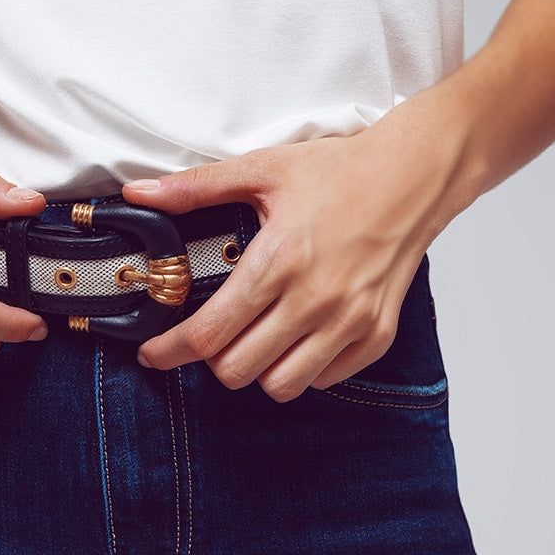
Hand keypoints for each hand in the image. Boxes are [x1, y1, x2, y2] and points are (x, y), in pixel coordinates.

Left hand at [122, 115, 457, 402]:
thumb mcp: (263, 169)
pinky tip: (297, 337)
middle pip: (237, 370)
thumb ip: (196, 188)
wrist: (416, 175)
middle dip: (213, 359)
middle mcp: (315, 299)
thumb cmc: (342, 171)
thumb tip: (138, 195)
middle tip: (213, 336)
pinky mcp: (375, 335)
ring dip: (258, 369)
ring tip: (256, 338)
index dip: (170, 351)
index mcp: (279, 261)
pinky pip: (323, 380)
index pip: (209, 333)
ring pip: (280, 385)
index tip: (154, 354)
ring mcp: (349, 322)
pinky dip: (302, 368)